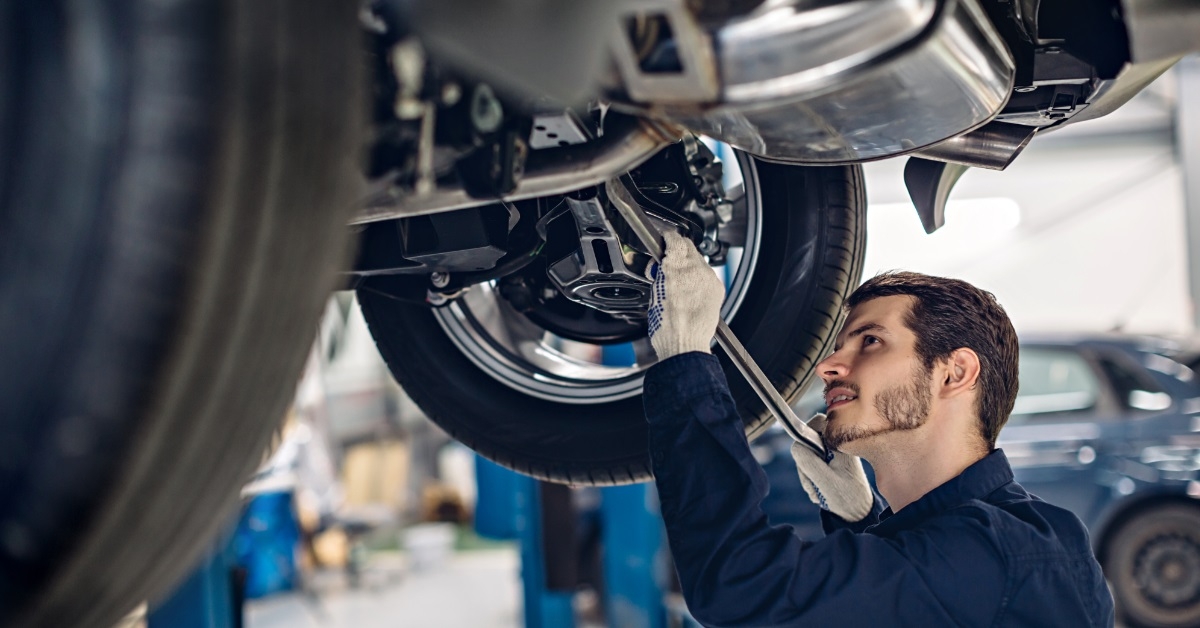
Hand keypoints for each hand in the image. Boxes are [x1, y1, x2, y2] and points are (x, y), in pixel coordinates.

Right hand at [646, 231, 726, 359]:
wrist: (685, 345)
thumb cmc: (667, 327)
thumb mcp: (654, 293)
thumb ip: (660, 274)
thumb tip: (662, 266)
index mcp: (676, 268)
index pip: (675, 239)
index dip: (668, 238)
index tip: (664, 240)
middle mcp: (696, 270)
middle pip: (689, 247)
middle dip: (678, 250)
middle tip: (668, 261)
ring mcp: (709, 279)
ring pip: (699, 260)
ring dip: (688, 264)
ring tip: (678, 280)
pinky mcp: (717, 288)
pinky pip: (707, 274)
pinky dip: (699, 277)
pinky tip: (690, 289)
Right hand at [790, 413, 873, 521]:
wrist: (856, 513)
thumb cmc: (846, 497)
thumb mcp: (824, 480)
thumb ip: (807, 460)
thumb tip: (795, 445)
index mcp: (840, 443)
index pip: (816, 423)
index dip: (805, 436)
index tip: (807, 457)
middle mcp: (837, 445)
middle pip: (807, 441)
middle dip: (805, 463)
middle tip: (814, 481)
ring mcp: (833, 454)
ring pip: (806, 455)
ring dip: (807, 474)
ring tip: (818, 489)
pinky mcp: (829, 463)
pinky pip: (810, 464)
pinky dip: (811, 477)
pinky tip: (820, 489)